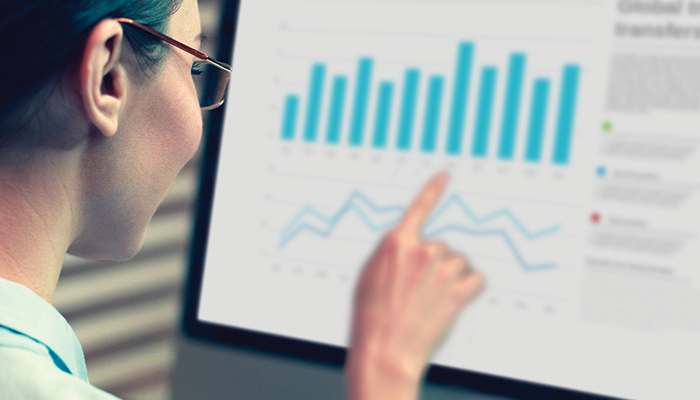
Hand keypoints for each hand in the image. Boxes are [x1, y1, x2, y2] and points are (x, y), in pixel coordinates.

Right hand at [346, 172, 484, 399]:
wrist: (384, 351)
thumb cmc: (371, 316)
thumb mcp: (369, 276)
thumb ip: (391, 254)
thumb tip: (408, 246)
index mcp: (396, 243)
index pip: (418, 208)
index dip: (433, 189)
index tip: (446, 173)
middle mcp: (422, 250)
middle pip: (443, 246)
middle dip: (436, 265)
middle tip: (419, 292)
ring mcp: (442, 270)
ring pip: (460, 263)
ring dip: (453, 278)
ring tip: (433, 301)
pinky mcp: (459, 290)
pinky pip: (477, 279)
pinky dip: (470, 289)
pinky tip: (453, 303)